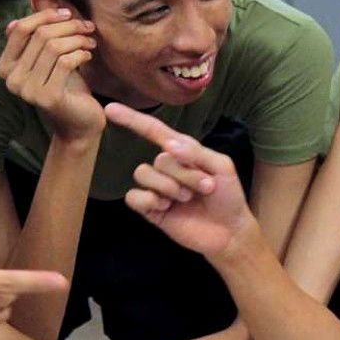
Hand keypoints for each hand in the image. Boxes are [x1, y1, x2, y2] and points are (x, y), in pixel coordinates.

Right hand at [0, 8, 101, 139]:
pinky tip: (89, 55)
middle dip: (68, 25)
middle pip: (40, 35)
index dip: (46, 16)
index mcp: (5, 67)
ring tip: (90, 41)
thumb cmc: (66, 85)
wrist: (80, 122)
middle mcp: (11, 80)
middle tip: (87, 27)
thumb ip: (40, 32)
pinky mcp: (47, 98)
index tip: (68, 14)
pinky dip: (81, 53)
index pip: (21, 28)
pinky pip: (66, 62)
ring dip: (78, 39)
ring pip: (54, 46)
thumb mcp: (51, 56)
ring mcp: (27, 91)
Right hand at [106, 103, 258, 257]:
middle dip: (185, 175)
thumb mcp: (221, 167)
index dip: (132, 119)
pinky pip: (133, 197)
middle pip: (159, 159)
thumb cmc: (228, 196)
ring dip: (169, 187)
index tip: (110, 108)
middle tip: (205, 188)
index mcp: (183, 152)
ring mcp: (157, 188)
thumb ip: (196, 152)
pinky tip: (166, 208)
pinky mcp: (151, 210)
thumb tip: (168, 144)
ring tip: (188, 199)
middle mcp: (167, 168)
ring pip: (143, 174)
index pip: (154, 131)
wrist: (229, 232)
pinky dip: (149, 200)